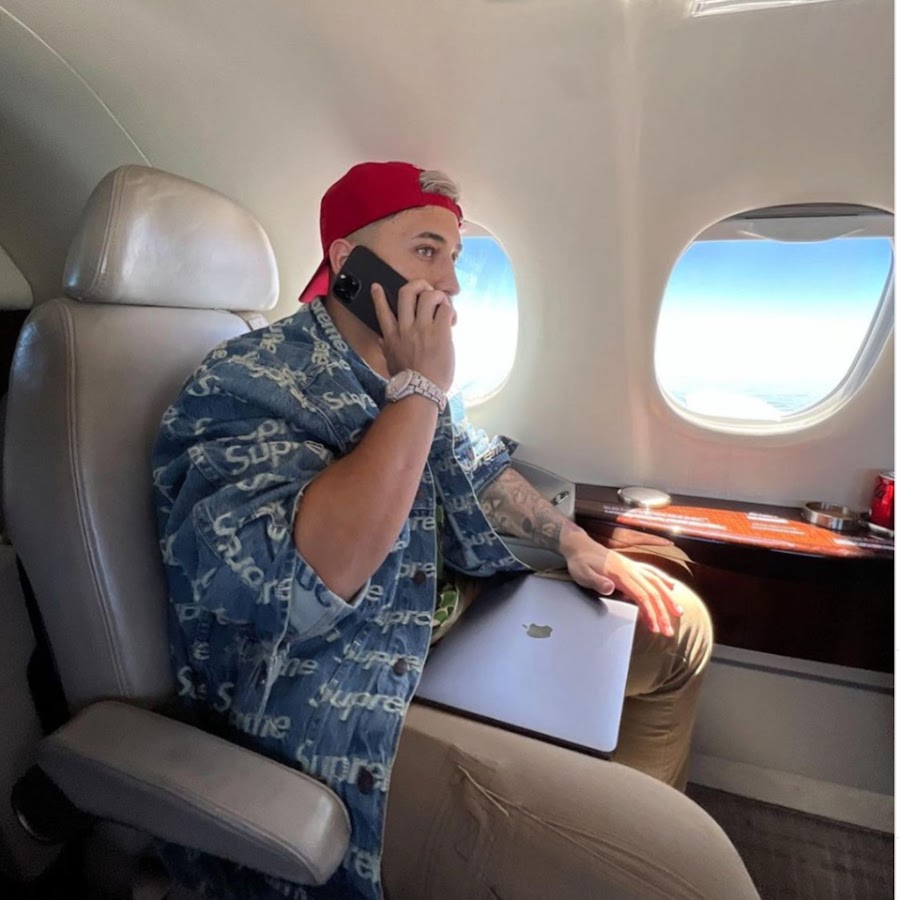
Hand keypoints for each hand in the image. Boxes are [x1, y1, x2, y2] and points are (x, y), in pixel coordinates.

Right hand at [372, 280, 454, 391]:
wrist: (420, 392)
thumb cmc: (407, 381)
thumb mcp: (390, 362)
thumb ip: (385, 348)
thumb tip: (380, 340)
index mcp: (391, 336)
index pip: (382, 310)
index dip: (379, 296)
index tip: (377, 286)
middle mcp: (405, 328)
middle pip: (407, 293)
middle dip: (418, 285)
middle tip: (426, 289)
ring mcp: (422, 328)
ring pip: (428, 295)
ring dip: (437, 295)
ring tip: (442, 304)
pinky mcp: (440, 332)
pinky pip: (445, 309)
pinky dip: (450, 310)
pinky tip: (452, 319)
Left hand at [561, 531, 682, 636]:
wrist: (579, 545)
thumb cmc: (579, 562)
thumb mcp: (582, 573)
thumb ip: (596, 581)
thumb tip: (610, 587)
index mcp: (620, 574)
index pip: (641, 595)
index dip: (650, 612)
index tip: (655, 628)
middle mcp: (630, 569)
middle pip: (652, 592)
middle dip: (663, 613)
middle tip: (669, 631)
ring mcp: (632, 566)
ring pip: (656, 582)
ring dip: (669, 598)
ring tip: (679, 612)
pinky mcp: (631, 565)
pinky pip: (652, 572)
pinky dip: (664, 579)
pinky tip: (672, 586)